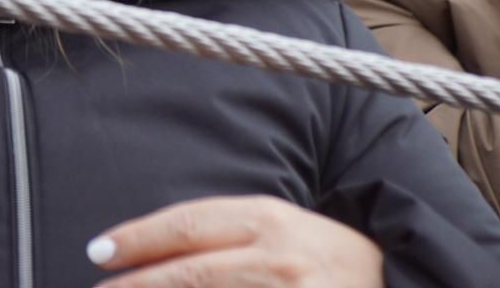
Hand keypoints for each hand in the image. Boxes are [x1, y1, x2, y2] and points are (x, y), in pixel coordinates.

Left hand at [88, 196, 383, 286]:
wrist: (401, 279)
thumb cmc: (329, 256)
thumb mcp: (281, 227)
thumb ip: (225, 235)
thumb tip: (157, 252)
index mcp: (267, 218)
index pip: (187, 225)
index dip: (138, 239)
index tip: (98, 252)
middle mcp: (277, 257)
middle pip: (190, 272)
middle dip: (136, 285)